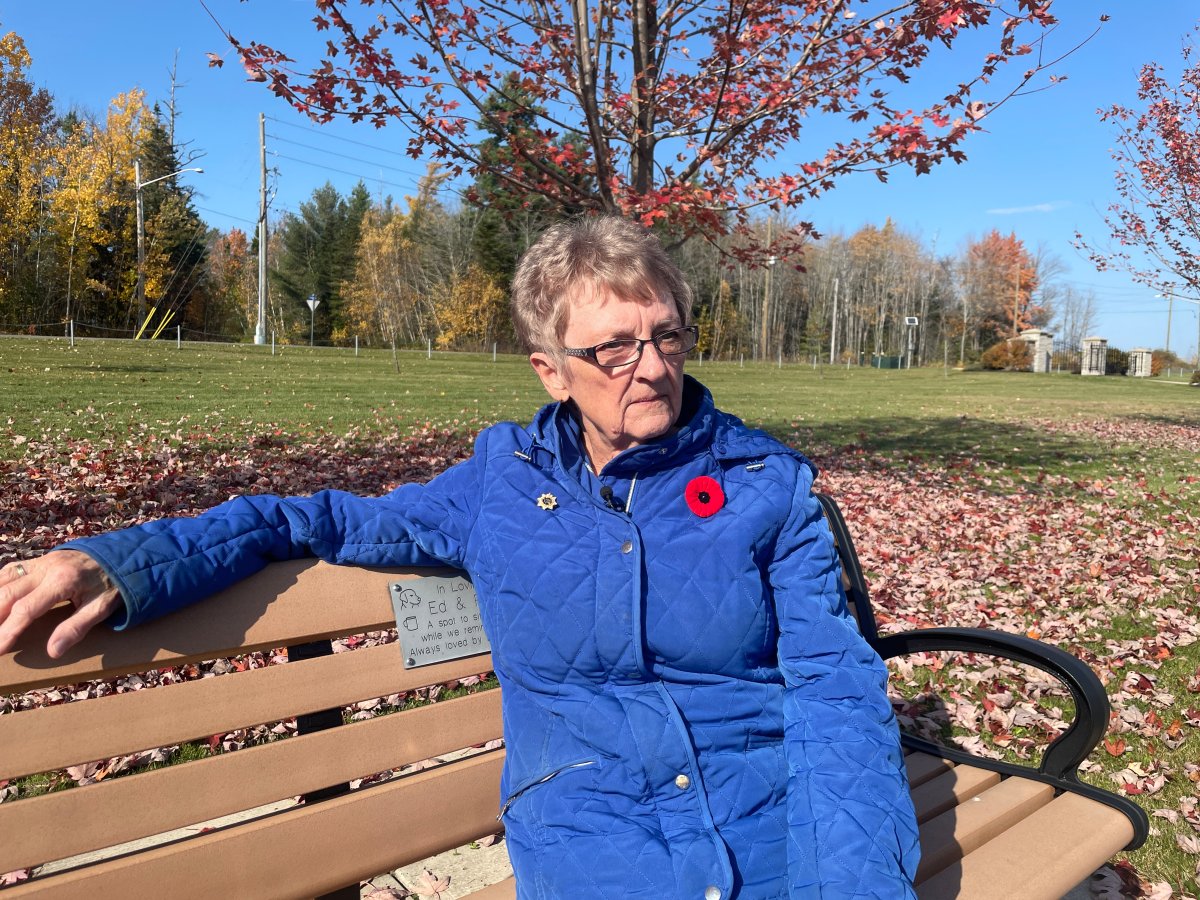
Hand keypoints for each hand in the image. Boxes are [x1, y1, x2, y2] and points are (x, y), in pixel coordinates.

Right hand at [0, 551, 122, 657]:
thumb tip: (52, 652)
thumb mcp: (101, 608)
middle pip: (7, 594)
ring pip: (4, 579)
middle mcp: (46, 568)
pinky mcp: (39, 560)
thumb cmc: (113, 583)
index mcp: (62, 581)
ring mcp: (40, 562)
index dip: (8, 631)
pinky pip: (10, 570)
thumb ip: (76, 628)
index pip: (26, 609)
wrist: (123, 554)